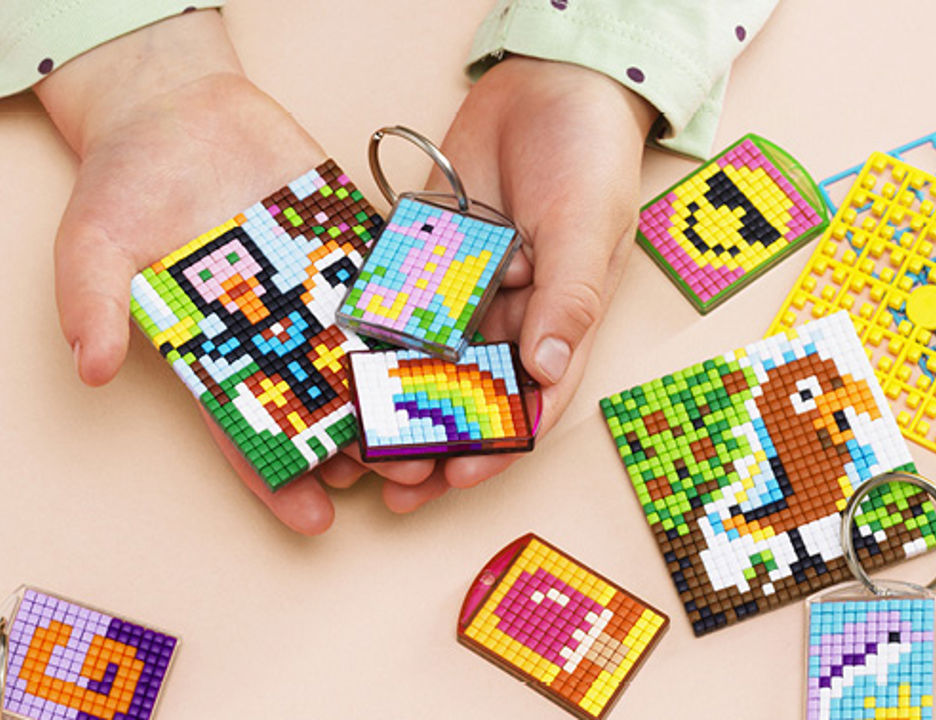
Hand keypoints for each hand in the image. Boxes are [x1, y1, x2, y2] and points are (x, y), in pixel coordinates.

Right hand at [36, 10, 429, 533]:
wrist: (172, 105)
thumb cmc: (124, 181)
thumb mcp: (92, 246)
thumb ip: (93, 306)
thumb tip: (92, 368)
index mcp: (215, 350)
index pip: (251, 430)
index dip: (282, 477)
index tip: (318, 519)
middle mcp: (273, 330)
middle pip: (324, 404)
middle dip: (365, 447)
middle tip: (407, 479)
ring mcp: (314, 290)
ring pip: (366, 355)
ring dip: (404, 394)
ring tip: (446, 427)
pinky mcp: (347, 243)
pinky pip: (388, 285)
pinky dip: (419, 314)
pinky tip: (457, 342)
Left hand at [362, 56, 657, 511]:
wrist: (552, 82)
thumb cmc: (590, 156)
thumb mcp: (587, 229)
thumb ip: (568, 299)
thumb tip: (546, 371)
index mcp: (560, 320)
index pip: (530, 399)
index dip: (498, 444)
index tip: (460, 475)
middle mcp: (511, 313)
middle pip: (469, 391)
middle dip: (434, 436)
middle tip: (394, 474)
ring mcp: (467, 285)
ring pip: (426, 356)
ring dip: (395, 397)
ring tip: (356, 434)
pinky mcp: (430, 252)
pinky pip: (398, 297)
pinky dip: (371, 330)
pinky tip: (337, 360)